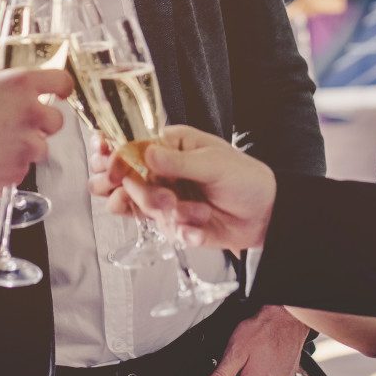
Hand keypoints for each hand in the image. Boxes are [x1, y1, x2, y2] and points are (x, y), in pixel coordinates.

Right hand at [0, 68, 70, 201]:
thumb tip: (0, 83)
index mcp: (18, 85)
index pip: (60, 81)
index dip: (62, 88)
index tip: (60, 93)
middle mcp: (28, 113)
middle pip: (56, 121)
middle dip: (40, 124)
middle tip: (16, 126)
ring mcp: (25, 145)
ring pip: (39, 148)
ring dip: (23, 148)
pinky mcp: (17, 171)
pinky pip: (21, 169)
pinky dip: (8, 167)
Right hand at [87, 124, 276, 251]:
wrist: (265, 215)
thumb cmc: (244, 178)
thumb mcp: (214, 164)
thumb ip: (178, 163)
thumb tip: (146, 154)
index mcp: (168, 146)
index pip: (127, 147)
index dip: (112, 158)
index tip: (111, 172)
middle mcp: (159, 170)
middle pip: (121, 179)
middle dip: (138, 192)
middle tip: (165, 198)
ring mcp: (162, 197)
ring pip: (137, 206)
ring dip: (162, 212)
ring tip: (190, 211)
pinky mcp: (170, 222)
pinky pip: (162, 229)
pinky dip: (183, 230)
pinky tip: (201, 227)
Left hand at [202, 304, 308, 375]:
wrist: (286, 315)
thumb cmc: (262, 329)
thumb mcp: (235, 351)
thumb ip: (221, 374)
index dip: (234, 368)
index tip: (240, 355)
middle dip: (247, 365)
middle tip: (251, 349)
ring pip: (263, 373)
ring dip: (260, 362)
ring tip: (261, 347)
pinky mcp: (291, 370)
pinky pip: (275, 369)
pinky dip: (272, 360)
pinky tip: (270, 349)